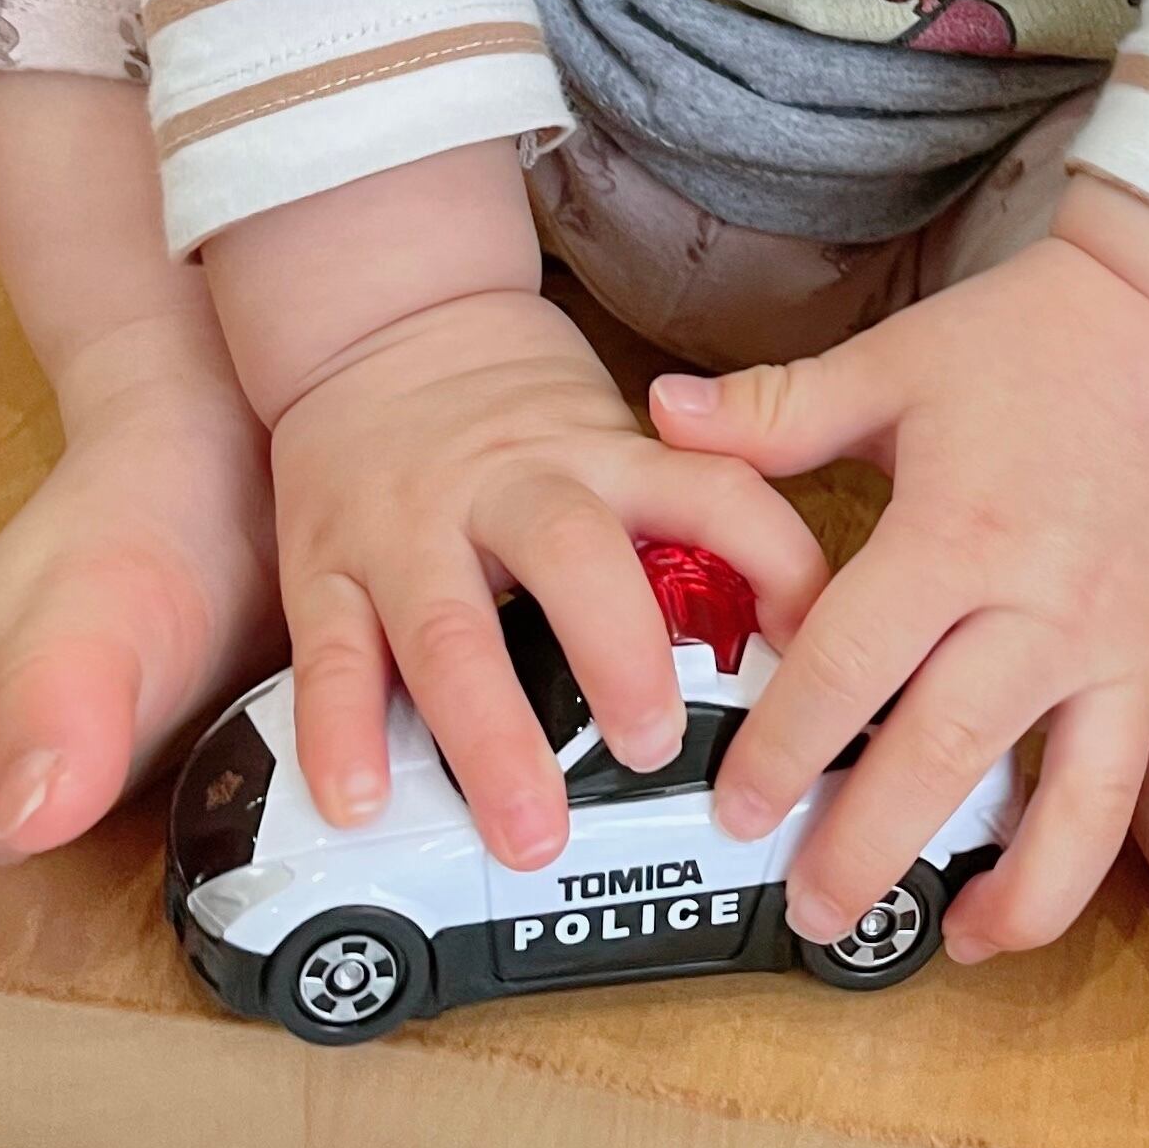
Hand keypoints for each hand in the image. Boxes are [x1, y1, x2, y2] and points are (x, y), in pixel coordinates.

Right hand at [271, 289, 825, 867]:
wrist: (385, 322)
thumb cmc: (519, 409)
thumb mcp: (620, 440)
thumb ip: (689, 526)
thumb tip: (804, 637)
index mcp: (605, 455)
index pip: (714, 493)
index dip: (778, 565)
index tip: (822, 648)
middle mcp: (511, 486)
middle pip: (572, 555)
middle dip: (616, 656)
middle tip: (654, 749)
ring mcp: (411, 527)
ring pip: (449, 626)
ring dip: (489, 734)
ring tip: (528, 825)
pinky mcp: (326, 564)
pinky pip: (331, 654)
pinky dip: (342, 732)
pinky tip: (361, 797)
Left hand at [648, 236, 1148, 963]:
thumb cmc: (1033, 337)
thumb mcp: (893, 362)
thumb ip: (774, 410)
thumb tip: (659, 414)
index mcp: (954, 529)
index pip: (852, 664)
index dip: (786, 744)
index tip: (738, 805)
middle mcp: (1037, 601)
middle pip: (941, 749)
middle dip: (868, 842)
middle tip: (807, 906)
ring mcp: (1114, 640)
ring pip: (1059, 796)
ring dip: (998, 886)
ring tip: (938, 942)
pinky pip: (1121, 782)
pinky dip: (1075, 857)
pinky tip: (1025, 903)